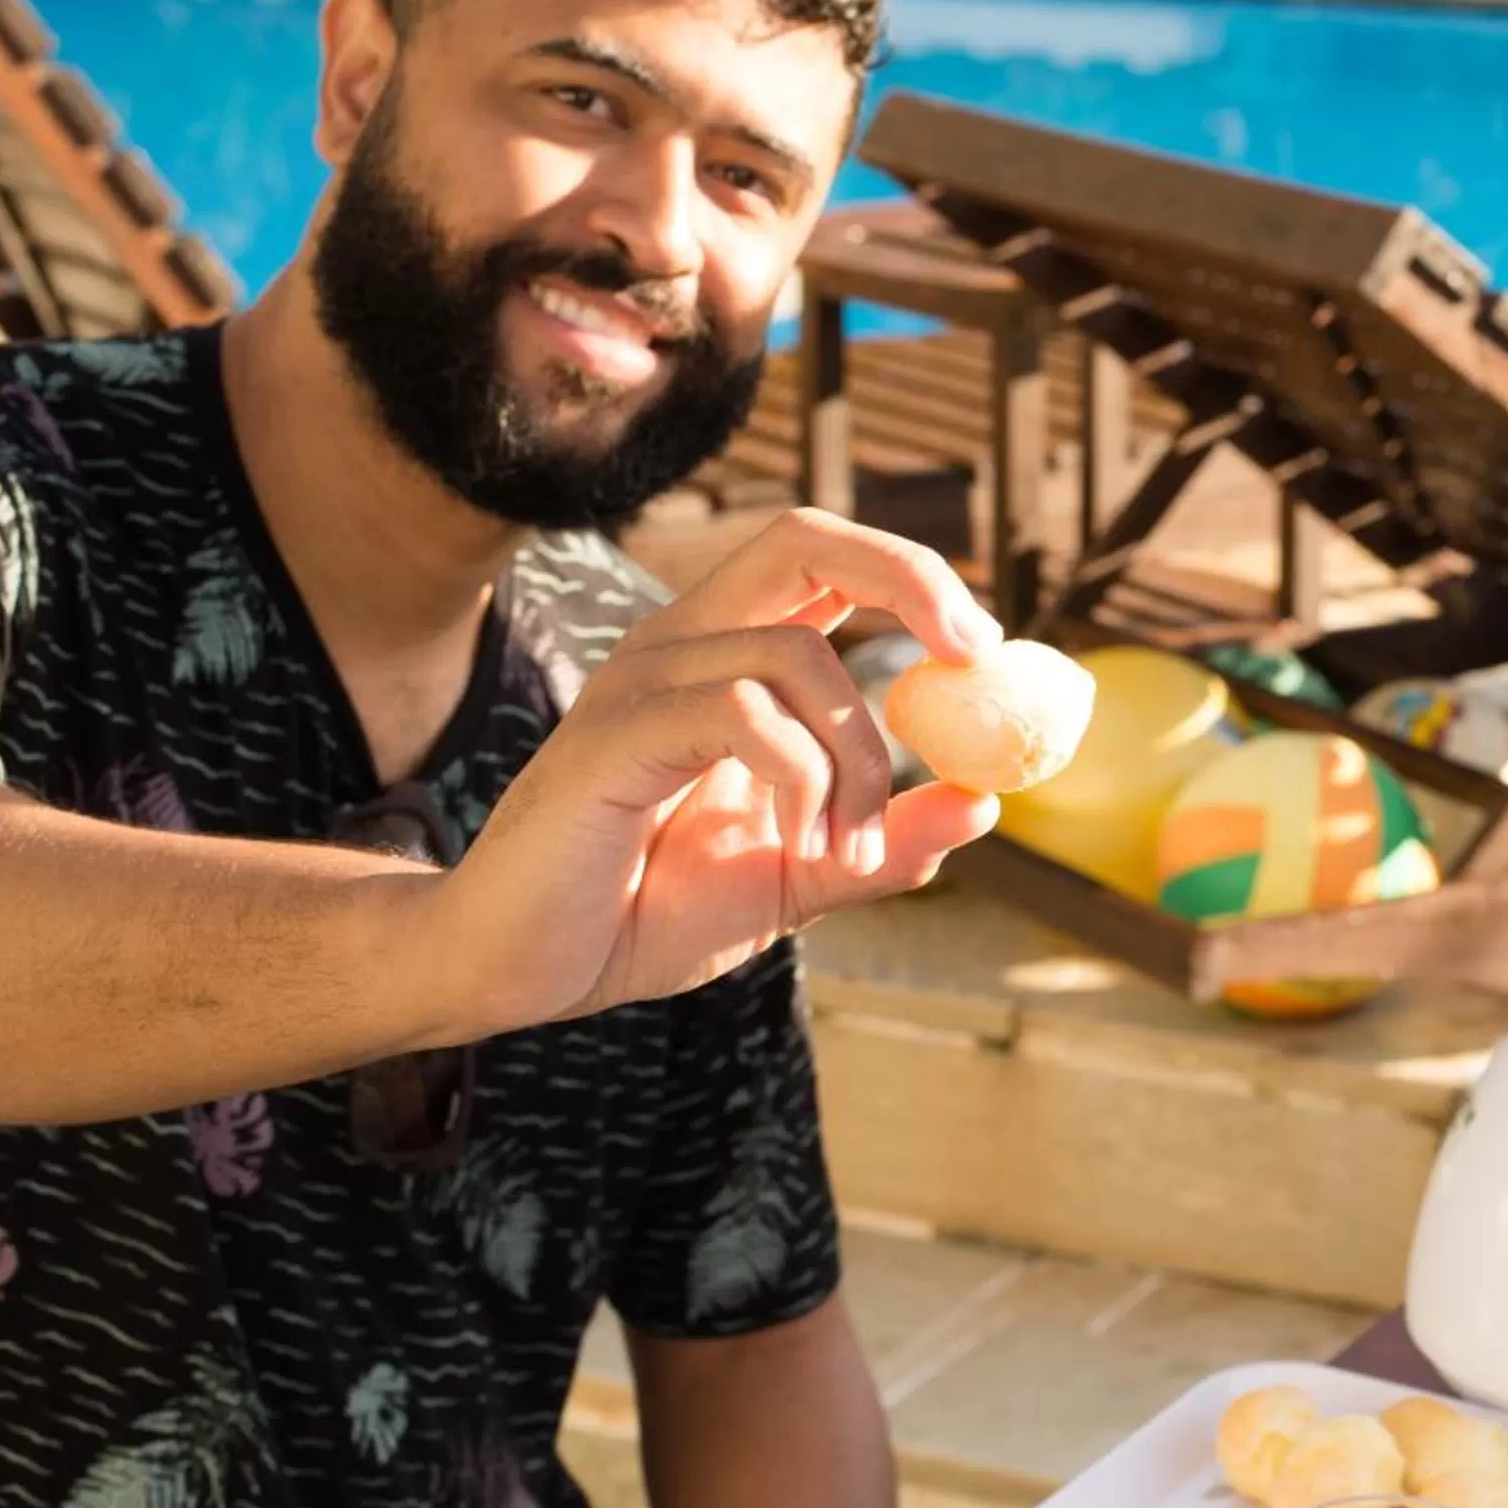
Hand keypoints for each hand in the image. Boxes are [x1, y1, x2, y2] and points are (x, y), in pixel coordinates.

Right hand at [433, 509, 1006, 1029]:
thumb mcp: (795, 878)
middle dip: (910, 577)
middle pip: (803, 540)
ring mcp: (642, 679)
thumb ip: (883, 842)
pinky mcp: (614, 733)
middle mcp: (681, 643)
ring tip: (844, 855)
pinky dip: (803, 779)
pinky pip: (743, 714)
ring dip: (857, 758)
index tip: (985, 650)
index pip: (824, 562)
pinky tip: (803, 846)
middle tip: (974, 656)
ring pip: (797, 652)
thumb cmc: (642, 911)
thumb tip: (984, 801)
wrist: (522, 967)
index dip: (914, 579)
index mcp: (723, 657)